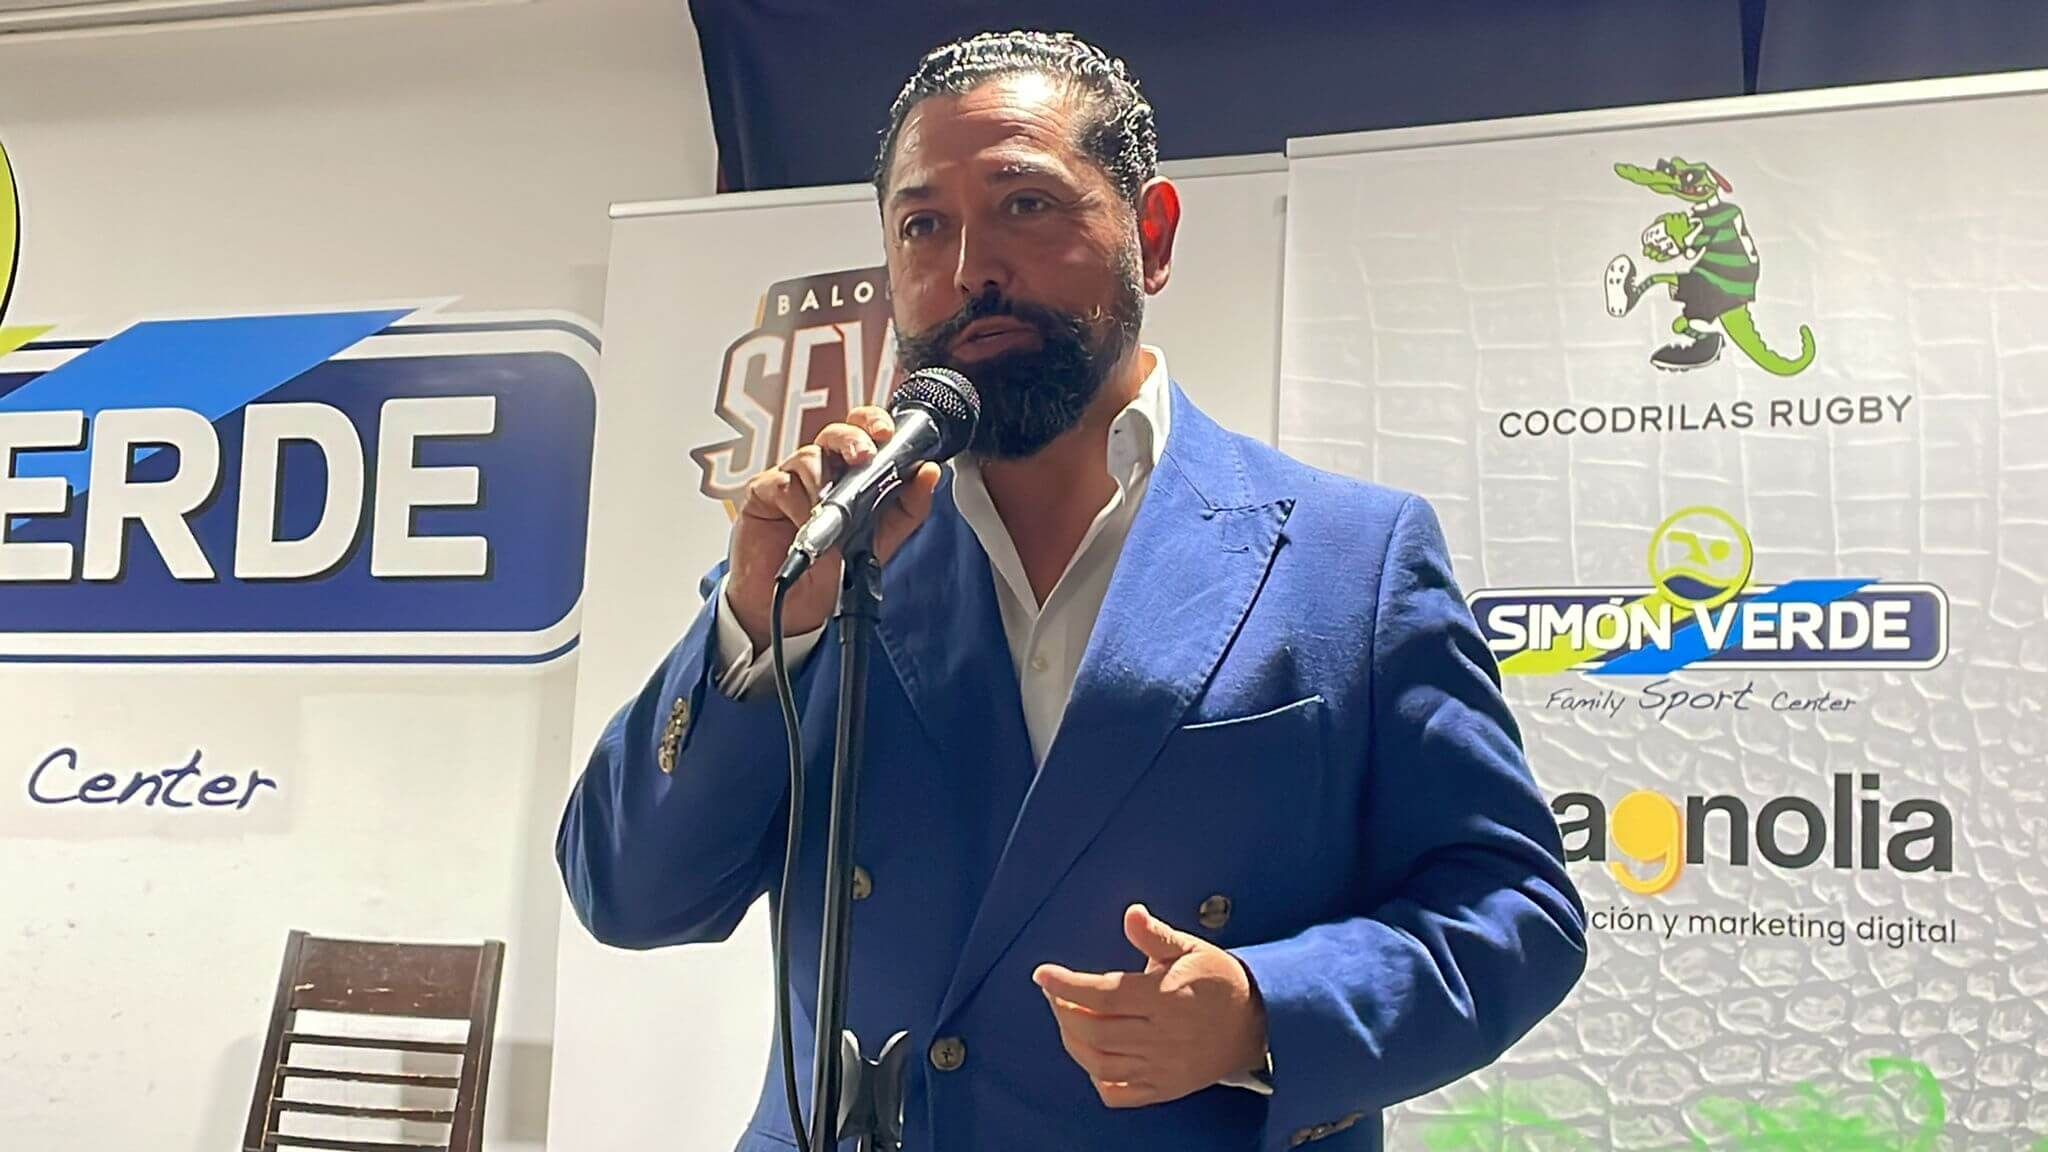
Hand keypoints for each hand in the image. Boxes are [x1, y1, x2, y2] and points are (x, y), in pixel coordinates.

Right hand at [726, 406, 942, 650]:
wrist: (796, 606)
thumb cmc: (833, 567)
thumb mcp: (881, 539)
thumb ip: (908, 508)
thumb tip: (930, 472)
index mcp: (850, 473)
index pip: (862, 432)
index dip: (873, 424)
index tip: (886, 433)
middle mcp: (821, 469)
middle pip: (835, 433)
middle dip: (852, 440)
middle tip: (863, 457)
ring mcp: (791, 478)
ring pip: (809, 457)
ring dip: (824, 484)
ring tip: (829, 514)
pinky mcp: (763, 492)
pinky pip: (781, 482)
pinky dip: (797, 502)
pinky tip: (801, 523)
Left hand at [1033, 904, 1268, 1108]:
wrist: (1258, 1023)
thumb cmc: (1219, 981)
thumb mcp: (1191, 949)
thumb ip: (1156, 936)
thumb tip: (1132, 914)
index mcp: (1166, 998)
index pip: (1104, 993)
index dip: (1066, 985)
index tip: (1043, 974)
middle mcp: (1162, 1037)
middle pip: (1094, 1031)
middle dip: (1063, 1011)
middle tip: (1055, 993)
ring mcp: (1162, 1068)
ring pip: (1100, 1064)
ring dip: (1074, 1042)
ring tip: (1068, 1019)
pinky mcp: (1165, 1088)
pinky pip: (1119, 1095)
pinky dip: (1097, 1079)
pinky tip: (1091, 1056)